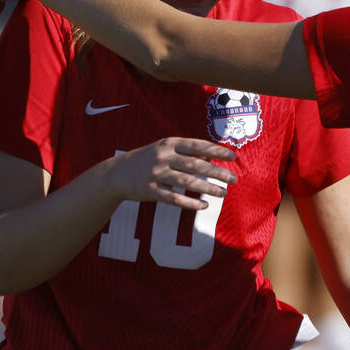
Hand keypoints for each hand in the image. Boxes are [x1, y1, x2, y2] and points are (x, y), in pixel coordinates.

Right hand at [106, 137, 237, 209]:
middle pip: (195, 164)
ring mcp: (155, 173)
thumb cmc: (146, 160)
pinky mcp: (149, 190)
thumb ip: (186, 151)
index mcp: (168, 143)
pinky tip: (202, 205)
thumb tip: (210, 155)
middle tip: (234, 179)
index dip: (216, 150)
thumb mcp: (164, 149)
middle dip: (217, 172)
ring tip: (223, 193)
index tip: (233, 156)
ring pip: (186, 182)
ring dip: (207, 188)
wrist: (115, 174)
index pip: (197, 145)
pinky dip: (189, 202)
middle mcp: (163, 156)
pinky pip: (173, 198)